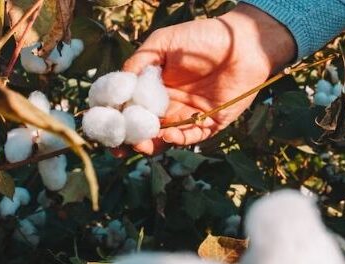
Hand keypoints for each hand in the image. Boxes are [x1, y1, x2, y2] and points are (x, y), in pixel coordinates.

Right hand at [123, 4, 295, 153]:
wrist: (242, 44)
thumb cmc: (203, 38)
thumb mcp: (163, 44)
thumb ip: (139, 62)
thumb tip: (118, 85)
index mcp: (153, 87)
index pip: (128, 108)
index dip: (114, 119)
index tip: (102, 125)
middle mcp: (168, 105)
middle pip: (141, 129)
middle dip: (128, 139)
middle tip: (120, 144)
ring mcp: (187, 116)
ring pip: (162, 139)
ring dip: (149, 144)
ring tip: (141, 143)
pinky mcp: (209, 124)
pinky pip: (189, 138)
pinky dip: (176, 140)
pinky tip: (167, 134)